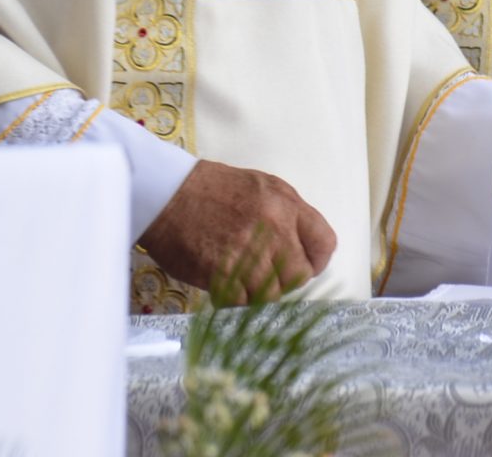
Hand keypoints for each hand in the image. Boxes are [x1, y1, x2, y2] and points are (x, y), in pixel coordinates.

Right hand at [139, 159, 336, 301]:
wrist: (167, 194)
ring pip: (272, 295)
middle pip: (300, 276)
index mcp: (286, 204)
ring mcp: (248, 253)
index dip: (316, 261)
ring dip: (260, 294)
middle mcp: (273, 229)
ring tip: (245, 281)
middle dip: (287, 281)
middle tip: (270, 277)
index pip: (324, 243)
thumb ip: (287, 215)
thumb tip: (302, 247)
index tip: (304, 266)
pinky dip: (236, 301)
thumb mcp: (262, 186)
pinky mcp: (222, 274)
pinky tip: (227, 286)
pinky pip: (242, 304)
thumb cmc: (212, 189)